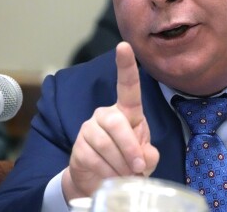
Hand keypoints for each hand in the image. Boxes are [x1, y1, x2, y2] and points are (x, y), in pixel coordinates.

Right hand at [62, 42, 159, 200]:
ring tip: (125, 174)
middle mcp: (105, 114)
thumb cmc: (126, 161)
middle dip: (129, 147)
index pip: (128, 86)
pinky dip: (107, 172)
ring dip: (119, 165)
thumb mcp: (144, 158)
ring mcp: (89, 129)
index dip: (126, 66)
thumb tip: (141, 157)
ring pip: (105, 144)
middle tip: (138, 167)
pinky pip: (94, 159)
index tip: (124, 45)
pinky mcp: (78, 146)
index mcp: (126, 111)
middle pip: (116, 123)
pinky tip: (110, 176)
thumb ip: (148, 155)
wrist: (99, 180)